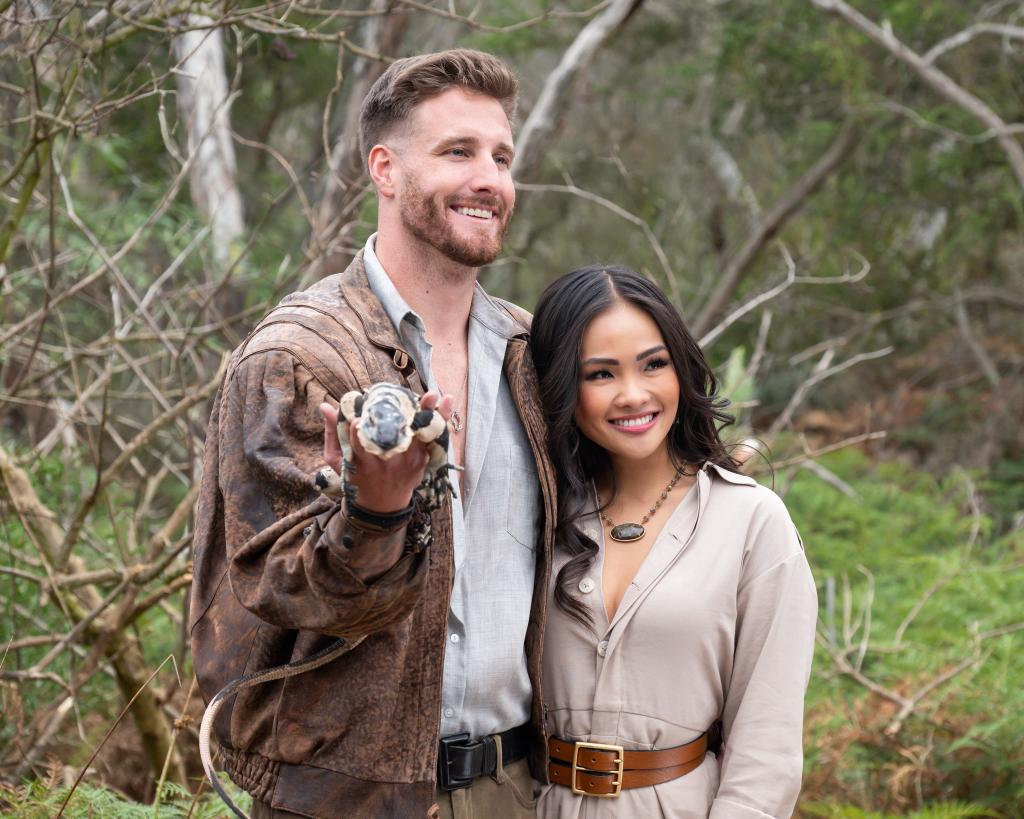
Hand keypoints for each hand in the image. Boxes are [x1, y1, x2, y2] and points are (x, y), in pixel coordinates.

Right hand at [319, 391, 452, 513]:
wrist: (381, 506)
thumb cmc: (355, 477)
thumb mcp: (338, 460)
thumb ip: (333, 432)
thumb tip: (325, 406)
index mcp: (362, 463)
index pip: (359, 446)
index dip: (358, 433)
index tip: (358, 419)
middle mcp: (386, 464)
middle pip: (394, 439)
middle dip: (400, 418)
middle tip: (405, 398)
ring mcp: (407, 463)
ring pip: (419, 436)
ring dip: (427, 414)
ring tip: (432, 395)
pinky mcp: (421, 462)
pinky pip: (432, 439)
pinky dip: (440, 421)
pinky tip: (446, 403)